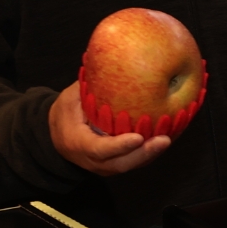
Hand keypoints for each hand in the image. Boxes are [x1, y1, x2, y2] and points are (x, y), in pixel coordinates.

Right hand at [48, 83, 171, 174]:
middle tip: (164, 139)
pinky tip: (168, 137)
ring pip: (130, 165)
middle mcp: (93, 160)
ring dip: (151, 154)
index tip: (138, 137)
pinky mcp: (116, 163)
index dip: (119, 146)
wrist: (56, 136)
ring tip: (170, 138)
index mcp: (79, 144)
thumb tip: (109, 62)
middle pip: (121, 164)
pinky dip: (150, 152)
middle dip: (144, 154)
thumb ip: (89, 87)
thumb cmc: (65, 112)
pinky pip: (133, 161)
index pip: (100, 149)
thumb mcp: (71, 98)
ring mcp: (105, 165)